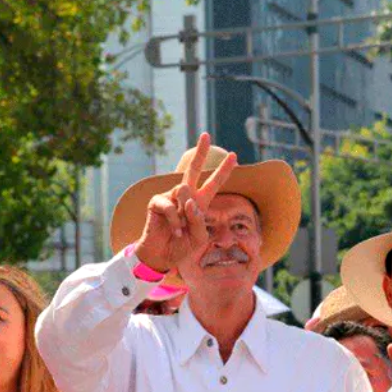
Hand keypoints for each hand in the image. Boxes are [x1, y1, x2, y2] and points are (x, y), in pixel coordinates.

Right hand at [134, 133, 238, 273]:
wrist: (162, 256)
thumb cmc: (182, 246)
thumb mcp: (199, 237)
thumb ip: (199, 220)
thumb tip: (189, 201)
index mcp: (199, 203)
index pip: (214, 183)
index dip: (224, 171)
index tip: (234, 156)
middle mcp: (185, 196)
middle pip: (193, 169)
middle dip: (200, 152)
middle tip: (206, 135)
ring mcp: (170, 197)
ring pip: (184, 190)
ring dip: (185, 212)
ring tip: (181, 228)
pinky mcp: (156, 202)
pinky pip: (170, 205)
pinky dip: (175, 220)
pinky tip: (174, 230)